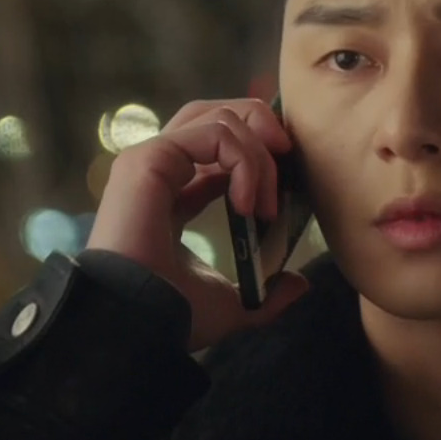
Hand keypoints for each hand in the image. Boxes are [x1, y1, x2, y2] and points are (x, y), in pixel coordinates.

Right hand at [86, 99, 310, 351]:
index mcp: (174, 195)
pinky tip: (246, 203)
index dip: (260, 156)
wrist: (140, 325)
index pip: (219, 150)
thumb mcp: (235, 303)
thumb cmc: (174, 315)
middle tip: (288, 161)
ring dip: (259, 155)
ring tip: (266, 204)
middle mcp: (161, 170)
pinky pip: (214, 133)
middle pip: (217, 114)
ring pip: (221, 118)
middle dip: (262, 129)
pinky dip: (244, 160)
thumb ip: (268, 294)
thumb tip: (300, 284)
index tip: (285, 190)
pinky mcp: (150, 157)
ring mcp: (152, 160)